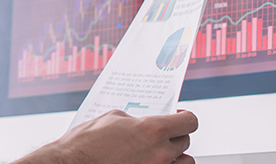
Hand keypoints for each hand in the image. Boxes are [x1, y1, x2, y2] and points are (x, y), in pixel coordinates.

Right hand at [13, 109, 196, 163]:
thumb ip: (136, 120)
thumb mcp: (112, 119)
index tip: (179, 117)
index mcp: (153, 129)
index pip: (190, 121)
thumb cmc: (85, 144)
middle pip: (185, 142)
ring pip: (184, 163)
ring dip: (176, 157)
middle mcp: (160, 152)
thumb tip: (145, 123)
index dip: (185, 117)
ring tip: (160, 152)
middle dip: (175, 136)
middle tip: (161, 135)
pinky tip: (150, 161)